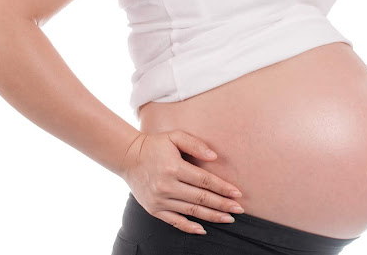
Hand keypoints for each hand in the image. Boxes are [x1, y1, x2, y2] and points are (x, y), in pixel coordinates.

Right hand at [121, 130, 244, 234]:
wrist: (128, 157)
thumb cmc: (155, 145)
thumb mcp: (175, 136)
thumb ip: (195, 144)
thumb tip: (214, 157)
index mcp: (174, 168)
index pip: (205, 181)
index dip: (223, 188)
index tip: (237, 194)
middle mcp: (167, 186)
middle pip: (201, 199)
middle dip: (222, 205)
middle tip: (238, 209)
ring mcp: (160, 200)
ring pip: (191, 212)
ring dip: (212, 216)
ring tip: (228, 218)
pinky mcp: (154, 209)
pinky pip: (175, 221)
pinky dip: (189, 227)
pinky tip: (203, 229)